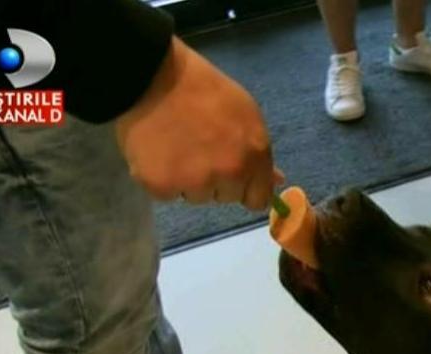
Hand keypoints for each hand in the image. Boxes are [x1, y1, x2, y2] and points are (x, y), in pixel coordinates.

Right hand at [115, 36, 283, 209]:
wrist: (153, 78)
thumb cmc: (205, 90)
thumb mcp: (245, 113)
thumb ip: (259, 151)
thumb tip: (276, 179)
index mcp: (255, 155)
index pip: (258, 199)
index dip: (245, 188)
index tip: (234, 178)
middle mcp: (230, 173)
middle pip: (226, 197)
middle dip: (217, 181)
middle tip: (200, 149)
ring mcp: (196, 183)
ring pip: (197, 197)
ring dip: (189, 181)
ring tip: (177, 147)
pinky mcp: (163, 186)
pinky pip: (168, 194)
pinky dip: (162, 179)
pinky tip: (159, 153)